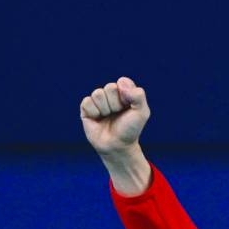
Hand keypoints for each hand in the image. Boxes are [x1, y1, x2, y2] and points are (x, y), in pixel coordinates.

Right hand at [79, 77, 151, 195]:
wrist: (117, 146)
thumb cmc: (130, 130)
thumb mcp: (141, 113)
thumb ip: (139, 96)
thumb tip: (121, 82)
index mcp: (124, 92)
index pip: (122, 82)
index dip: (126, 96)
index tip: (129, 107)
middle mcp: (111, 95)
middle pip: (110, 87)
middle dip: (115, 103)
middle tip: (118, 114)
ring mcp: (98, 101)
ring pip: (98, 94)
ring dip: (105, 109)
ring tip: (108, 117)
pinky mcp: (86, 108)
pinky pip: (87, 102)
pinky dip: (94, 112)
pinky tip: (98, 119)